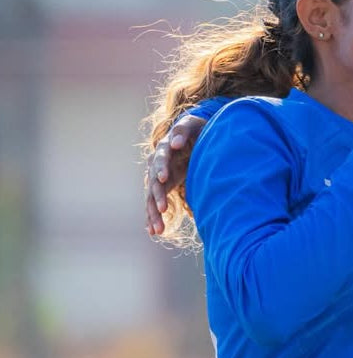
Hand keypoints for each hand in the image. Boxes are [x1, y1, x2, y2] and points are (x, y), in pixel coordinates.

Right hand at [145, 114, 203, 235]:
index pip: (160, 159)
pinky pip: (155, 203)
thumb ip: (183, 131)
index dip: (161, 168)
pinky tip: (153, 232)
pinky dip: (153, 217)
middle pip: (153, 181)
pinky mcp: (162, 187)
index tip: (164, 179)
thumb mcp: (192, 125)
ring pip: (152, 196)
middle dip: (157, 196)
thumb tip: (175, 143)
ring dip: (154, 213)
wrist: (194, 138)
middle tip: (162, 209)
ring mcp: (158, 177)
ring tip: (158, 229)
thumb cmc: (195, 130)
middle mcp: (157, 164)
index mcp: (164, 149)